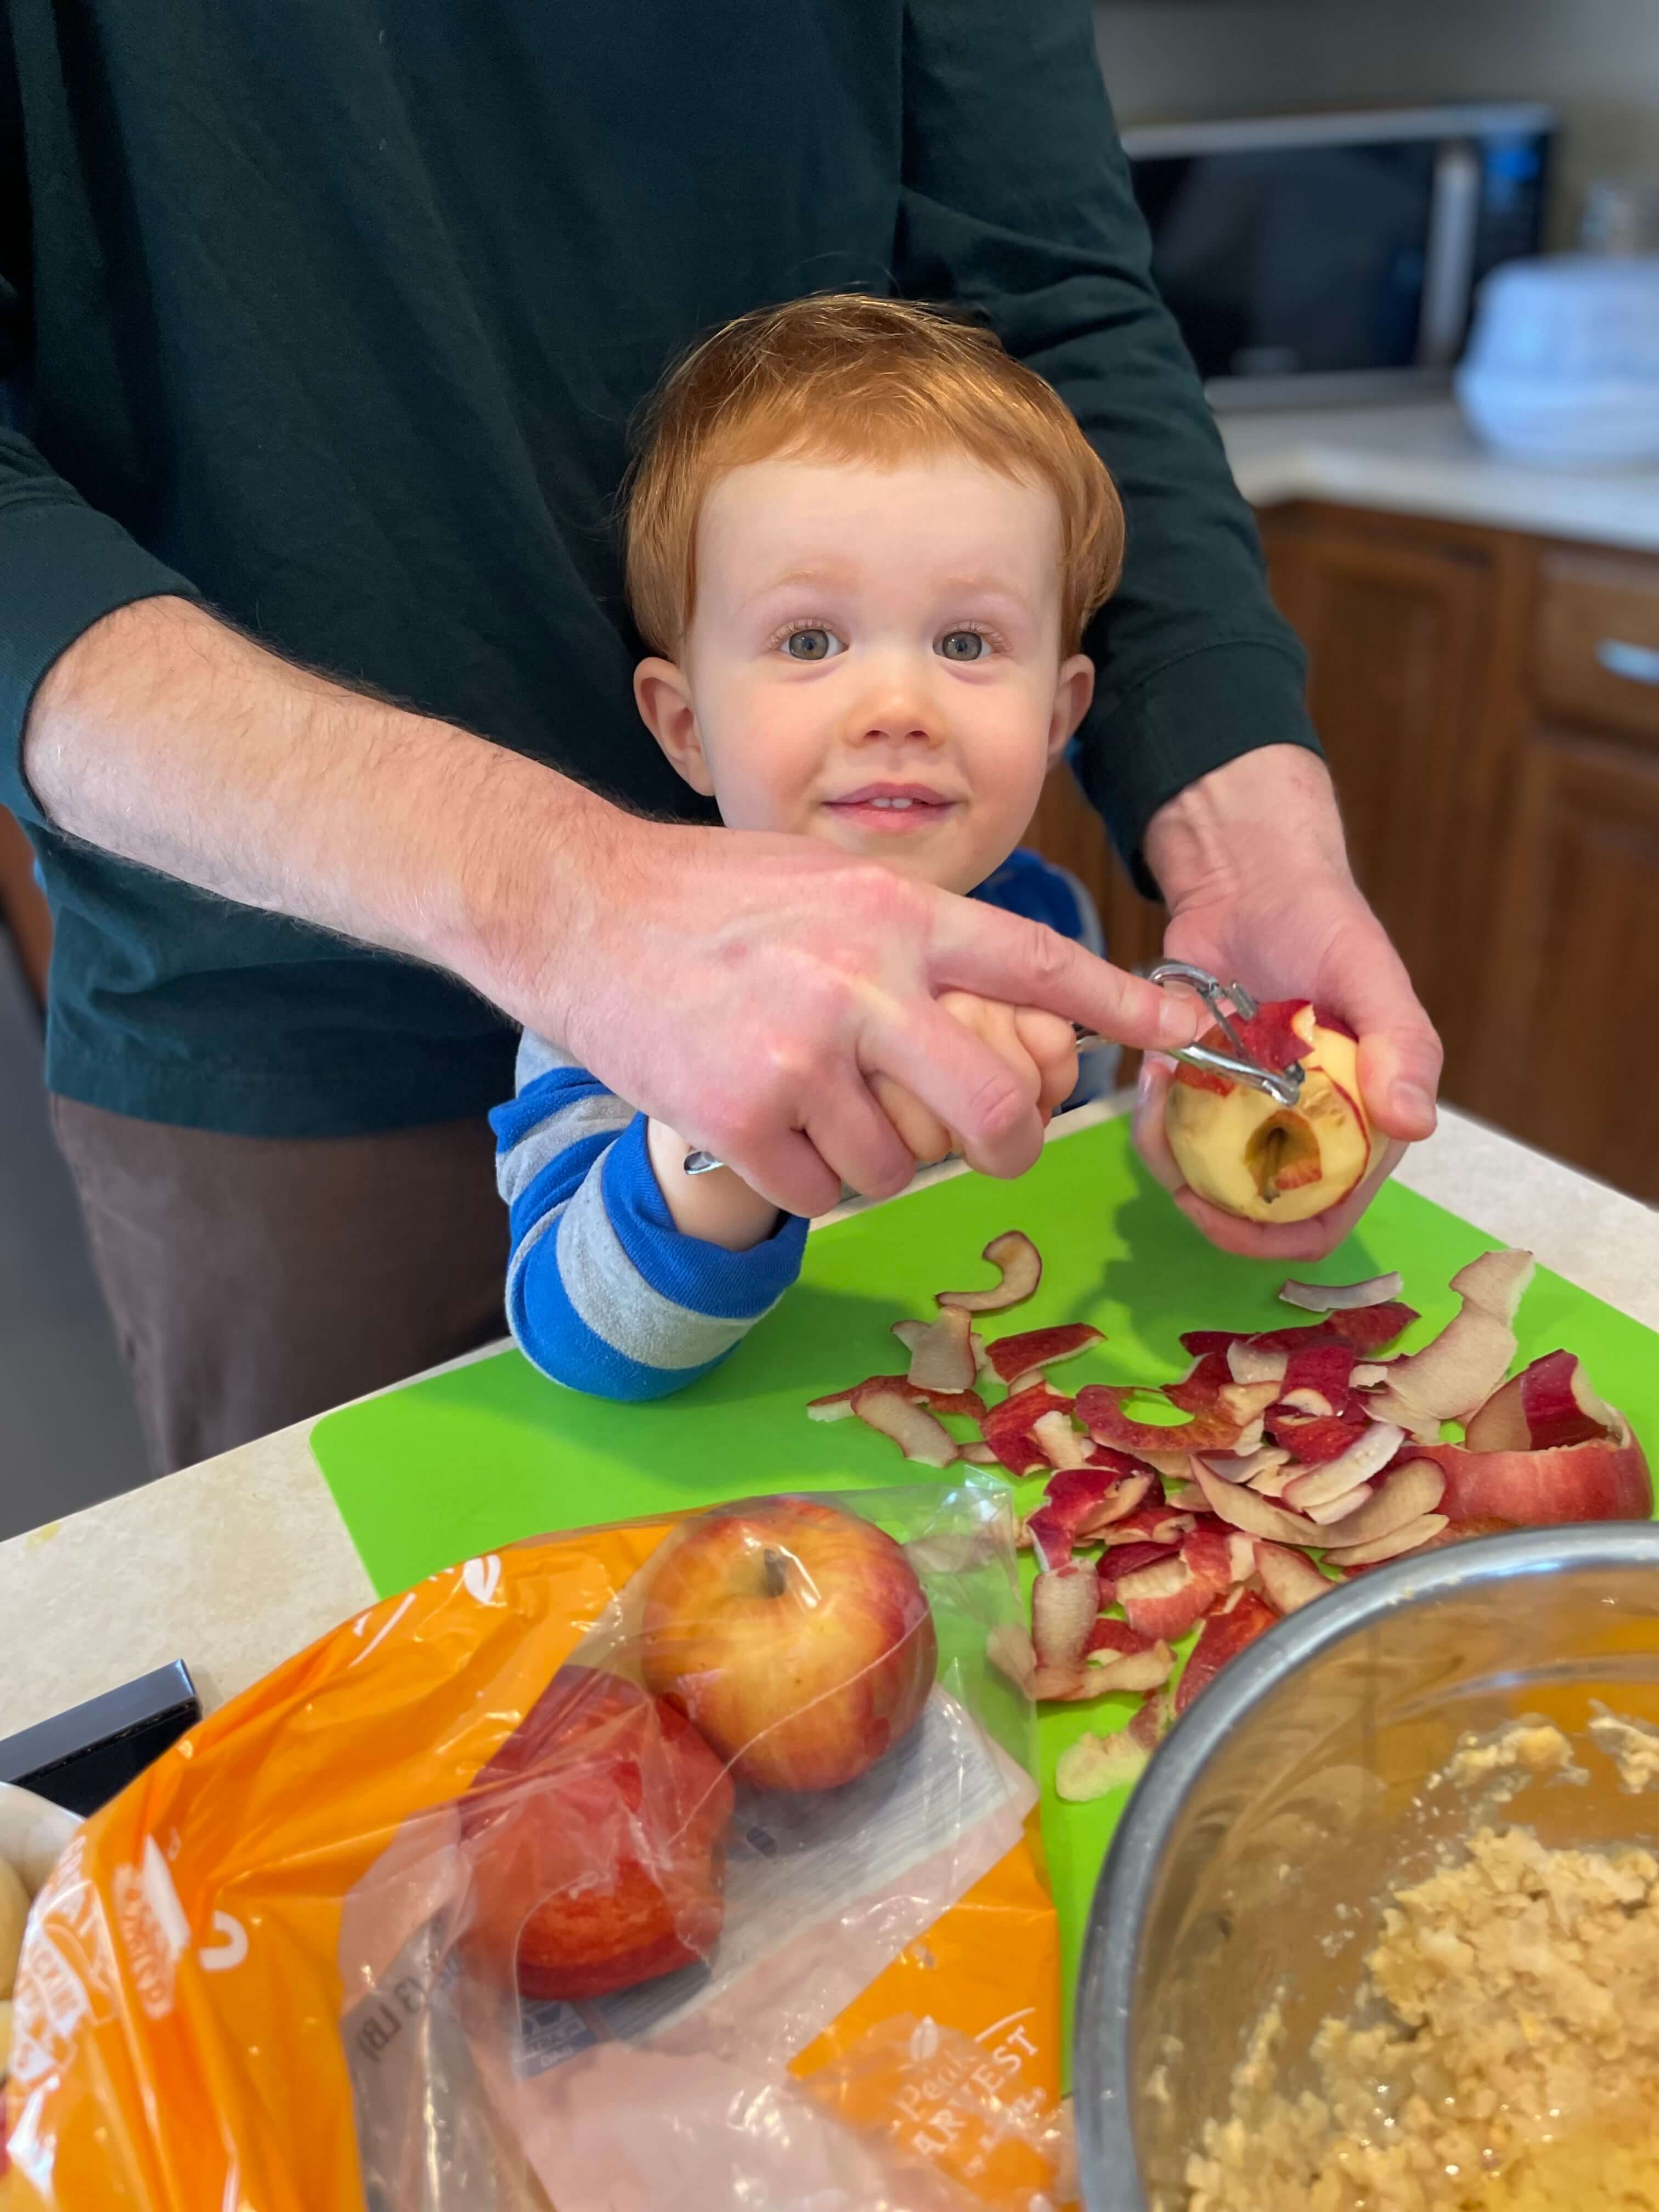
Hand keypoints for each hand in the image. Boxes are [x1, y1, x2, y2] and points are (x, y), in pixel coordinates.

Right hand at [23, 603, 1195, 1220]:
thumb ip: (906, 941)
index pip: (1035, 960)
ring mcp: (802, 1053)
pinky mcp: (741, 1115)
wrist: (573, 907)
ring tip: (811, 1102)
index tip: (1187, 1032)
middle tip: (988, 1148)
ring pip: (896, 1166)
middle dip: (1004, 1144)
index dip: (1118, 1004)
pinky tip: (763, 1127)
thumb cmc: (702, 897)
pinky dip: (803, 1181)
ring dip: (869, 1158)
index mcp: (894, 912)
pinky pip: (820, 1194)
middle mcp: (862, 980)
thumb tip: (985, 1006)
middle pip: (991, 1105)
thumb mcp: (823, 884)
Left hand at [1134, 746, 1442, 1261]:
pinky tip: (1154, 1075)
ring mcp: (1240, 1113)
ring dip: (1169, 1156)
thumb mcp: (1372, 976)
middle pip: (1249, 1212)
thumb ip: (1401, 1046)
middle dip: (1206, 1204)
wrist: (1249, 881)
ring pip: (1198, 1177)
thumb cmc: (1325, 925)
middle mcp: (1296, 1132)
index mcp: (1354, 1126)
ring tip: (1160, 1100)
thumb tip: (1414, 1123)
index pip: (1323, 1219)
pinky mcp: (1195, 1087)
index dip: (1278, 1240)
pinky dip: (1153, 1117)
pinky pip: (1167, 1130)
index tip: (1226, 1221)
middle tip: (1172, 1169)